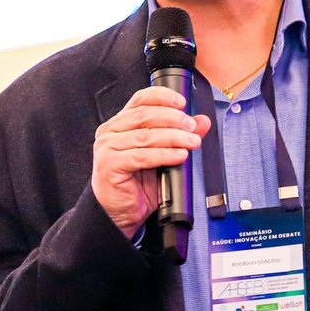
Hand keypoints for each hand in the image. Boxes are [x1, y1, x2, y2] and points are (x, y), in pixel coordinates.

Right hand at [91, 86, 210, 238]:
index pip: (140, 99)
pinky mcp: (110, 165)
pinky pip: (141, 156)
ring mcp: (107, 147)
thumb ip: (180, 135)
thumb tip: (202, 121)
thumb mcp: (162, 156)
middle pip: (144, 115)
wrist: (119, 213)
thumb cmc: (136, 184)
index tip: (182, 102)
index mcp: (120, 123)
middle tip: (192, 127)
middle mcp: (110, 132)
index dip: (162, 97)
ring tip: (192, 142)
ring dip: (173, 137)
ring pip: (145, 136)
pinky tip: (179, 155)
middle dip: (173, 119)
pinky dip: (164, 155)